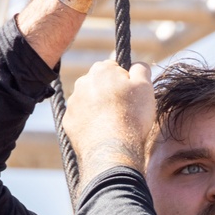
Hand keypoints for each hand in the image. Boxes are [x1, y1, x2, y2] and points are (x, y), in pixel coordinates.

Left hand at [63, 61, 155, 193]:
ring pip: (89, 101)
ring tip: (114, 124)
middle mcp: (82, 82)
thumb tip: (137, 64)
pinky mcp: (68, 122)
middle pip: (100, 84)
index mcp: (101, 70)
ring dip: (99, 108)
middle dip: (110, 94)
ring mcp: (73, 103)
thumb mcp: (145, 87)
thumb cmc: (132, 116)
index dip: (126, 82)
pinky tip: (103, 133)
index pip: (114, 68)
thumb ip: (141, 69)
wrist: (112, 149)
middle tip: (125, 111)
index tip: (133, 96)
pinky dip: (91, 123)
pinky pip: (81, 118)